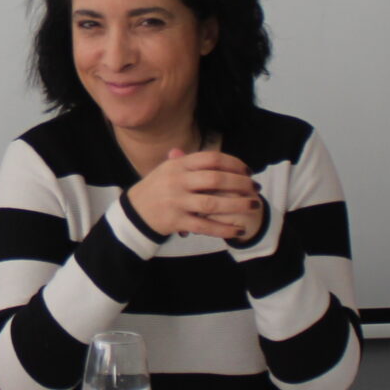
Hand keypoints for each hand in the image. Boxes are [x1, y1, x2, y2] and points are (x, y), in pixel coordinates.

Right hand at [126, 149, 262, 240]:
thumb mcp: (168, 170)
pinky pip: (205, 226)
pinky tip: (238, 229)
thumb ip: (191, 163)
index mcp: (178, 165)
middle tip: (255, 187)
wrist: (133, 213)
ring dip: (237, 205)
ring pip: (213, 203)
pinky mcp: (177, 221)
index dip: (233, 163)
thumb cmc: (156, 189)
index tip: (247, 170)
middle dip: (240, 183)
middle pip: (215, 179)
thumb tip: (217, 160)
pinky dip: (224, 228)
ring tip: (254, 205)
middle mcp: (178, 181)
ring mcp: (177, 202)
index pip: (211, 159)